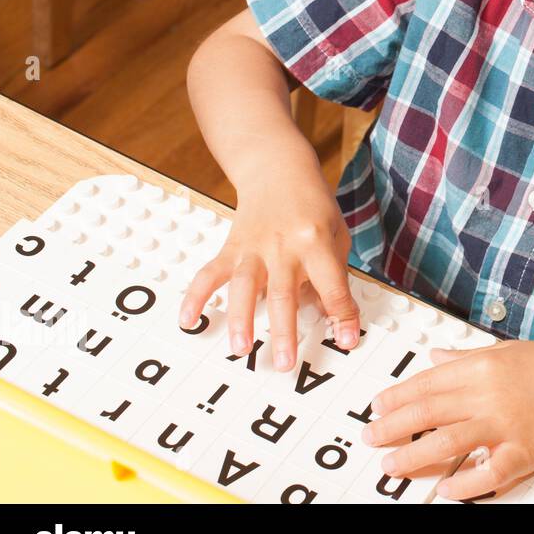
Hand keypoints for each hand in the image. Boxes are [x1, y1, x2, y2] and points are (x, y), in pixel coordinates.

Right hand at [178, 171, 359, 368]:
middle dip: (284, 331)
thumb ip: (331, 274)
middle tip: (284, 364)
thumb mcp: (335, 234)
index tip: (345, 340)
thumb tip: (324, 315)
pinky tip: (188, 320)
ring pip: (245, 287)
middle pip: (284, 294)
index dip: (341, 315)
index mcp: (315, 241)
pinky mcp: (232, 246)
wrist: (279, 169)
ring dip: (241, 319)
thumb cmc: (314, 205)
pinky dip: (196, 296)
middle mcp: (283, 245)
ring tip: (240, 349)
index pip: (332, 285)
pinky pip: (211, 273)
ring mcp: (254, 246)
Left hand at [363, 340, 533, 499]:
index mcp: (482, 365)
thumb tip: (431, 358)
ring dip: (413, 457)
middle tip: (370, 437)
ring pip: (447, 443)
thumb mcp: (507, 350)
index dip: (396, 397)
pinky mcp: (527, 450)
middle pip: (427, 412)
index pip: (426, 383)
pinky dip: (464, 484)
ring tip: (390, 466)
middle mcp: (489, 392)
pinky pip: (487, 472)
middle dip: (392, 427)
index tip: (376, 408)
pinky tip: (446, 490)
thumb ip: (465, 357)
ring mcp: (507, 423)